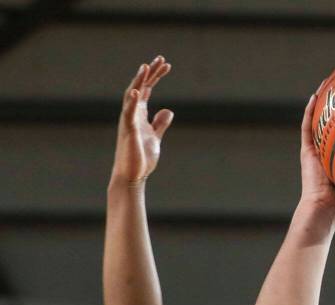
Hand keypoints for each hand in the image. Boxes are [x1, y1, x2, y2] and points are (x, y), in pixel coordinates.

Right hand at [110, 56, 173, 185]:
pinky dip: (132, 101)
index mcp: (139, 114)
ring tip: (146, 67)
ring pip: (132, 96)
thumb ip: (160, 124)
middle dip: (150, 73)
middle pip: (141, 87)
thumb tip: (168, 111)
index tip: (165, 65)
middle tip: (161, 59)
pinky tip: (137, 91)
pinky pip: (128, 113)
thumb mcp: (155, 138)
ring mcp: (129, 121)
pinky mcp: (128, 131)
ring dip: (139, 81)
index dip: (155, 76)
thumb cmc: (141, 158)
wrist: (132, 176)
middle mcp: (132, 113)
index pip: (147, 89)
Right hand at [299, 93, 334, 223]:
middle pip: (334, 119)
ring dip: (323, 100)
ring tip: (330, 80)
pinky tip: (316, 95)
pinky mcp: (307, 151)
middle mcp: (328, 148)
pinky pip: (307, 127)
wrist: (324, 210)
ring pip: (319, 118)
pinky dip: (310, 111)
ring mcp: (316, 148)